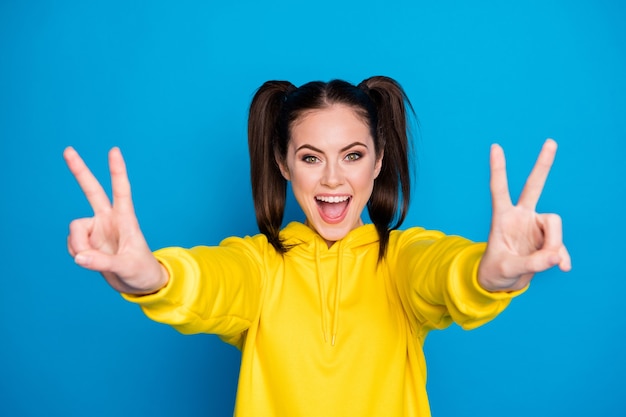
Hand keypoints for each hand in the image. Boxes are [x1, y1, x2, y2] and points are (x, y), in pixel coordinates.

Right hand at [64, 147, 167, 294]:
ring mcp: (97, 229)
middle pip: (92, 190)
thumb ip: (102, 262)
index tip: (114, 150)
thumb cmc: (141, 271)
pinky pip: (72, 244)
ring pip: (74, 229)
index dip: (117, 171)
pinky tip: (88, 260)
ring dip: (77, 245)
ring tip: (91, 259)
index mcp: (126, 219)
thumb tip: (78, 257)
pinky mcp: (88, 241)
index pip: (121, 190)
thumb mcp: (126, 267)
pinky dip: (76, 253)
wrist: (139, 284)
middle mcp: (109, 219)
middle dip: (79, 171)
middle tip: (67, 150)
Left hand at [478, 139, 570, 291]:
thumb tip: (556, 258)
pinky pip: (560, 245)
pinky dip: (560, 257)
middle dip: (543, 165)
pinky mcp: (547, 239)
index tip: (495, 146)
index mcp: (502, 217)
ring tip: (547, 263)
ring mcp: (535, 226)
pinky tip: (562, 267)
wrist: (503, 281)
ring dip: (554, 245)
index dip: (498, 169)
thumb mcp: (507, 269)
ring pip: (554, 225)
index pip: (499, 189)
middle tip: (551, 142)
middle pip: (533, 186)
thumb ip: (531, 264)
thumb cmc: (497, 272)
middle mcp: (521, 216)